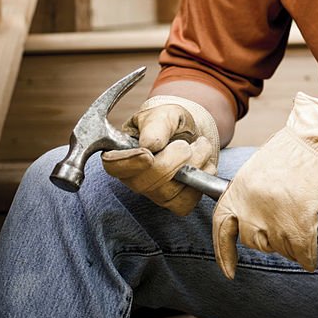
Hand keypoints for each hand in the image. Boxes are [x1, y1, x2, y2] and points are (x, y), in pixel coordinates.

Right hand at [103, 95, 219, 215]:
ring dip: (194, 164)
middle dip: (175, 158)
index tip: (148, 153)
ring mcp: (154, 194)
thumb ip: (155, 126)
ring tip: (198, 146)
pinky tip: (202, 164)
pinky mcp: (175, 203)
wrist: (193, 131)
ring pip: (171, 192)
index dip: (130, 163)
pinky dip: (201, 180)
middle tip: (186, 143)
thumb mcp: (163, 114)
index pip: (114, 166)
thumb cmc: (171, 122)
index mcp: (121, 154)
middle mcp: (133, 179)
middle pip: (148, 183)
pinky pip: (188, 201)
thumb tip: (149, 145)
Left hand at [212, 92, 317, 277]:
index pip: (222, 227)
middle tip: (288, 227)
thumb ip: (250, 199)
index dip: (224, 252)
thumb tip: (251, 226)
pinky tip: (311, 256)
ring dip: (293, 245)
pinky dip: (309, 256)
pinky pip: (303, 250)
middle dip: (272, 240)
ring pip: (282, 248)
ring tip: (304, 227)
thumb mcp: (259, 173)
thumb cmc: (294, 152)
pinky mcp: (299, 219)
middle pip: (256, 242)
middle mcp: (251, 204)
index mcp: (238, 189)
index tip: (230, 271)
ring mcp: (274, 213)